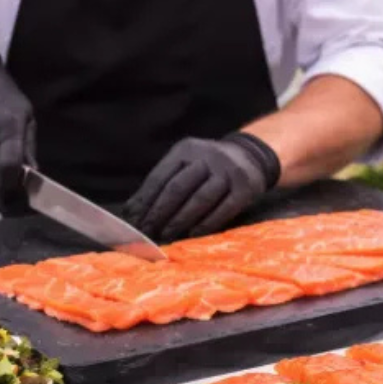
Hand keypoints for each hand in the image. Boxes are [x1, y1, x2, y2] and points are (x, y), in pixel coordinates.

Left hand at [124, 134, 280, 240]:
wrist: (251, 156)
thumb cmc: (208, 167)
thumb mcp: (185, 164)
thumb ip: (161, 184)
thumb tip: (131, 211)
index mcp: (186, 149)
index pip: (161, 177)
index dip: (145, 200)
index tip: (134, 220)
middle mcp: (208, 157)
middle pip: (178, 187)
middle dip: (160, 212)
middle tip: (148, 230)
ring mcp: (228, 171)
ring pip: (200, 198)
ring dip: (181, 219)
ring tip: (168, 234)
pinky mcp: (246, 187)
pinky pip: (224, 209)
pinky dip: (207, 223)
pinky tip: (194, 234)